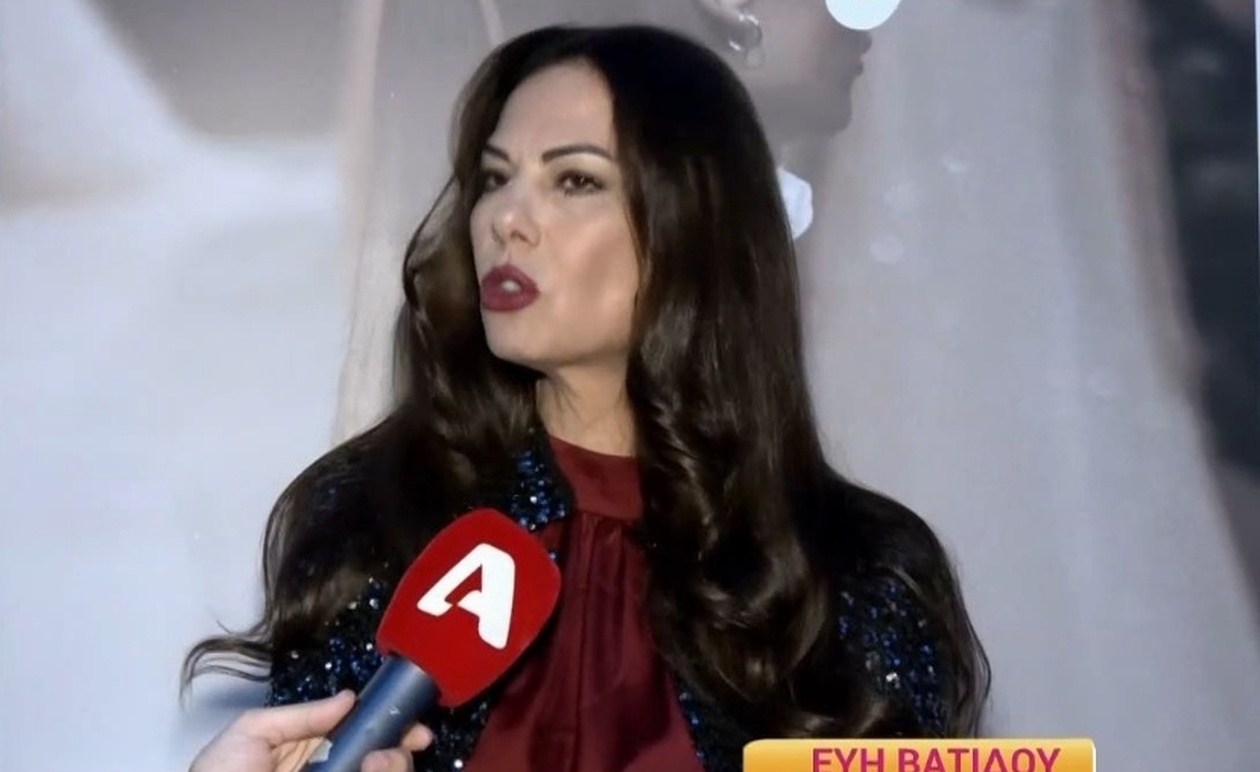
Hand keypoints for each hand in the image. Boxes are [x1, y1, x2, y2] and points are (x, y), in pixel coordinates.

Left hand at [189, 690, 432, 771]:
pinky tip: (373, 770)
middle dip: (400, 753)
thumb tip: (350, 698)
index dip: (391, 733)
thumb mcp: (251, 734)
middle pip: (381, 764)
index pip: (361, 741)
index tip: (414, 730)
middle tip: (407, 746)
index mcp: (311, 756)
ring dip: (392, 767)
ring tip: (379, 763)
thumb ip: (301, 716)